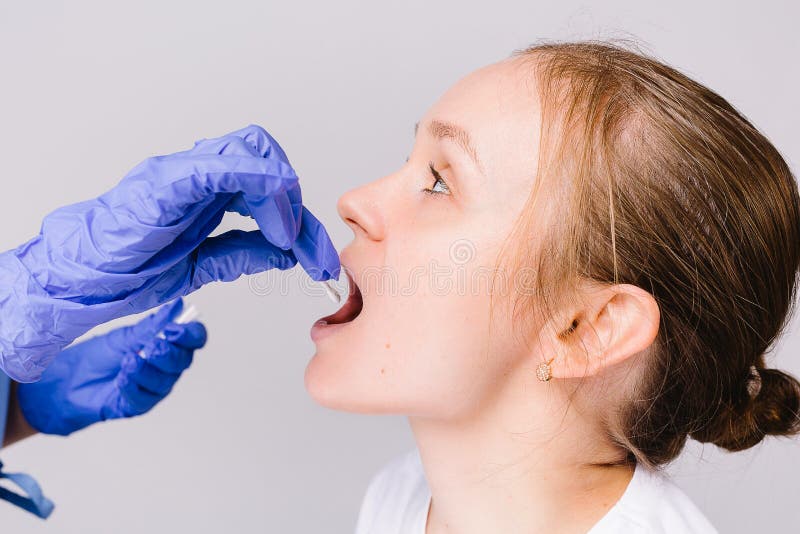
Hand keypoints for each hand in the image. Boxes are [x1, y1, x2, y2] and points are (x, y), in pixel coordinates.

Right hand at [0, 125, 338, 381]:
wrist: (80, 284)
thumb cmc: (128, 269)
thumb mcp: (204, 265)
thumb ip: (244, 253)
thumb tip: (288, 252)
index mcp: (207, 189)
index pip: (267, 178)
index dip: (299, 213)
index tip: (315, 255)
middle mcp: (197, 173)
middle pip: (265, 154)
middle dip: (294, 198)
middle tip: (303, 241)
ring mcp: (181, 173)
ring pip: (250, 149)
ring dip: (282, 192)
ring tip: (287, 235)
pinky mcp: (165, 183)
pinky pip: (221, 167)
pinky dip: (259, 184)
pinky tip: (275, 222)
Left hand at [16, 299, 205, 435]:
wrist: (69, 380)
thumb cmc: (99, 356)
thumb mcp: (127, 336)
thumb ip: (154, 325)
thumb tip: (178, 306)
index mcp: (169, 343)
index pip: (194, 338)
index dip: (190, 334)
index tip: (172, 330)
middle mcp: (167, 366)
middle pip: (183, 360)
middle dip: (167, 353)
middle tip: (148, 347)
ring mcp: (155, 387)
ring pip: (165, 381)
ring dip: (146, 370)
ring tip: (127, 361)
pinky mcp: (140, 405)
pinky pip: (145, 397)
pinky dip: (133, 385)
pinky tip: (120, 378)